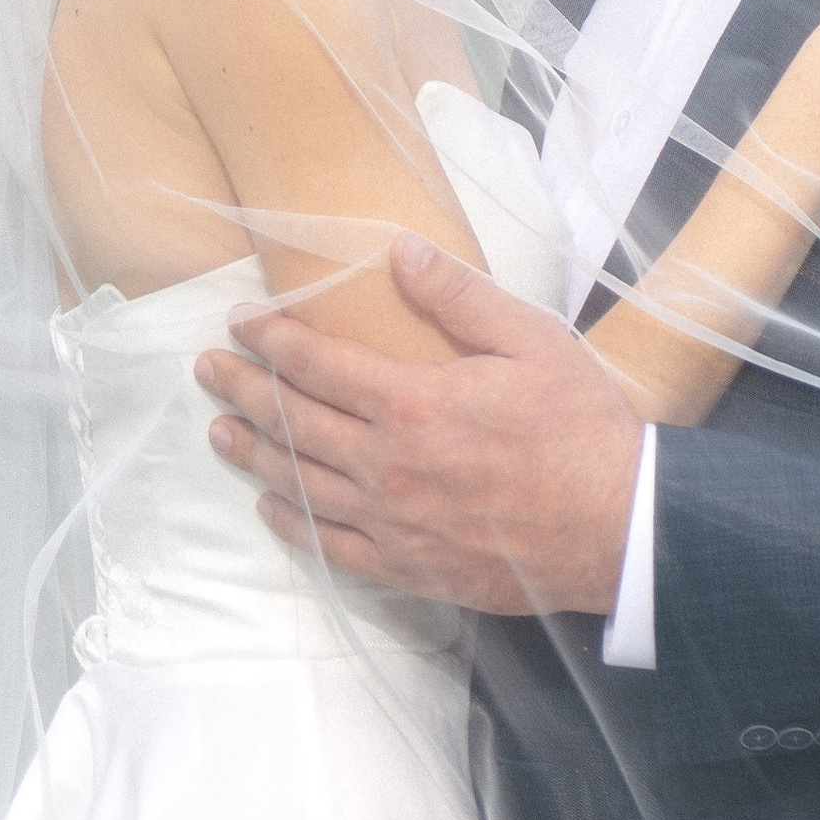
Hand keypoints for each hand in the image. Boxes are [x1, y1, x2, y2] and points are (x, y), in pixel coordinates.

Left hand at [196, 232, 645, 616]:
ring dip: (253, 455)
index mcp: (413, 401)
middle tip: (205, 370)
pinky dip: (292, 525)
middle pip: (294, 423)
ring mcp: (393, 523)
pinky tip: (270, 509)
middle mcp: (388, 465)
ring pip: (301, 485)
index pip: (319, 363)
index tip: (240, 322)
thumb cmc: (577, 424)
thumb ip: (458, 294)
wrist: (614, 529)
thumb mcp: (529, 337)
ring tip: (218, 432)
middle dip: (244, 390)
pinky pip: (331, 548)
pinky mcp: (408, 568)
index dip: (273, 340)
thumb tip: (399, 251)